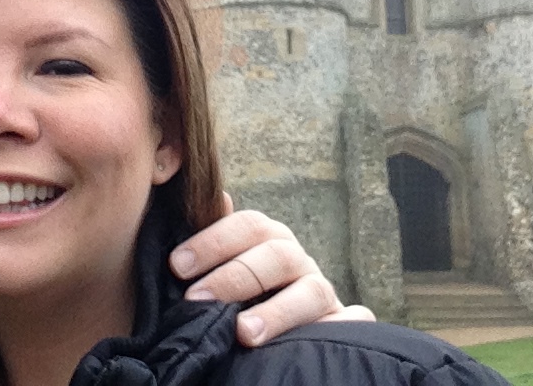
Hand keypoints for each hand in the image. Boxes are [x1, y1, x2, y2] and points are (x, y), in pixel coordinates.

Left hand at [170, 193, 375, 345]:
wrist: (284, 326)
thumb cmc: (242, 293)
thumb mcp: (226, 262)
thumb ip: (217, 236)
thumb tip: (219, 196)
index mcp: (269, 240)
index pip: (248, 225)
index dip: (213, 241)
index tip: (178, 264)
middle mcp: (297, 261)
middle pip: (277, 255)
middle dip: (235, 276)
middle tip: (197, 298)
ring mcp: (323, 293)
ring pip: (312, 291)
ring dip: (277, 311)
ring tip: (243, 333)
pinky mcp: (344, 323)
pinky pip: (355, 320)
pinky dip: (345, 326)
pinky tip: (323, 336)